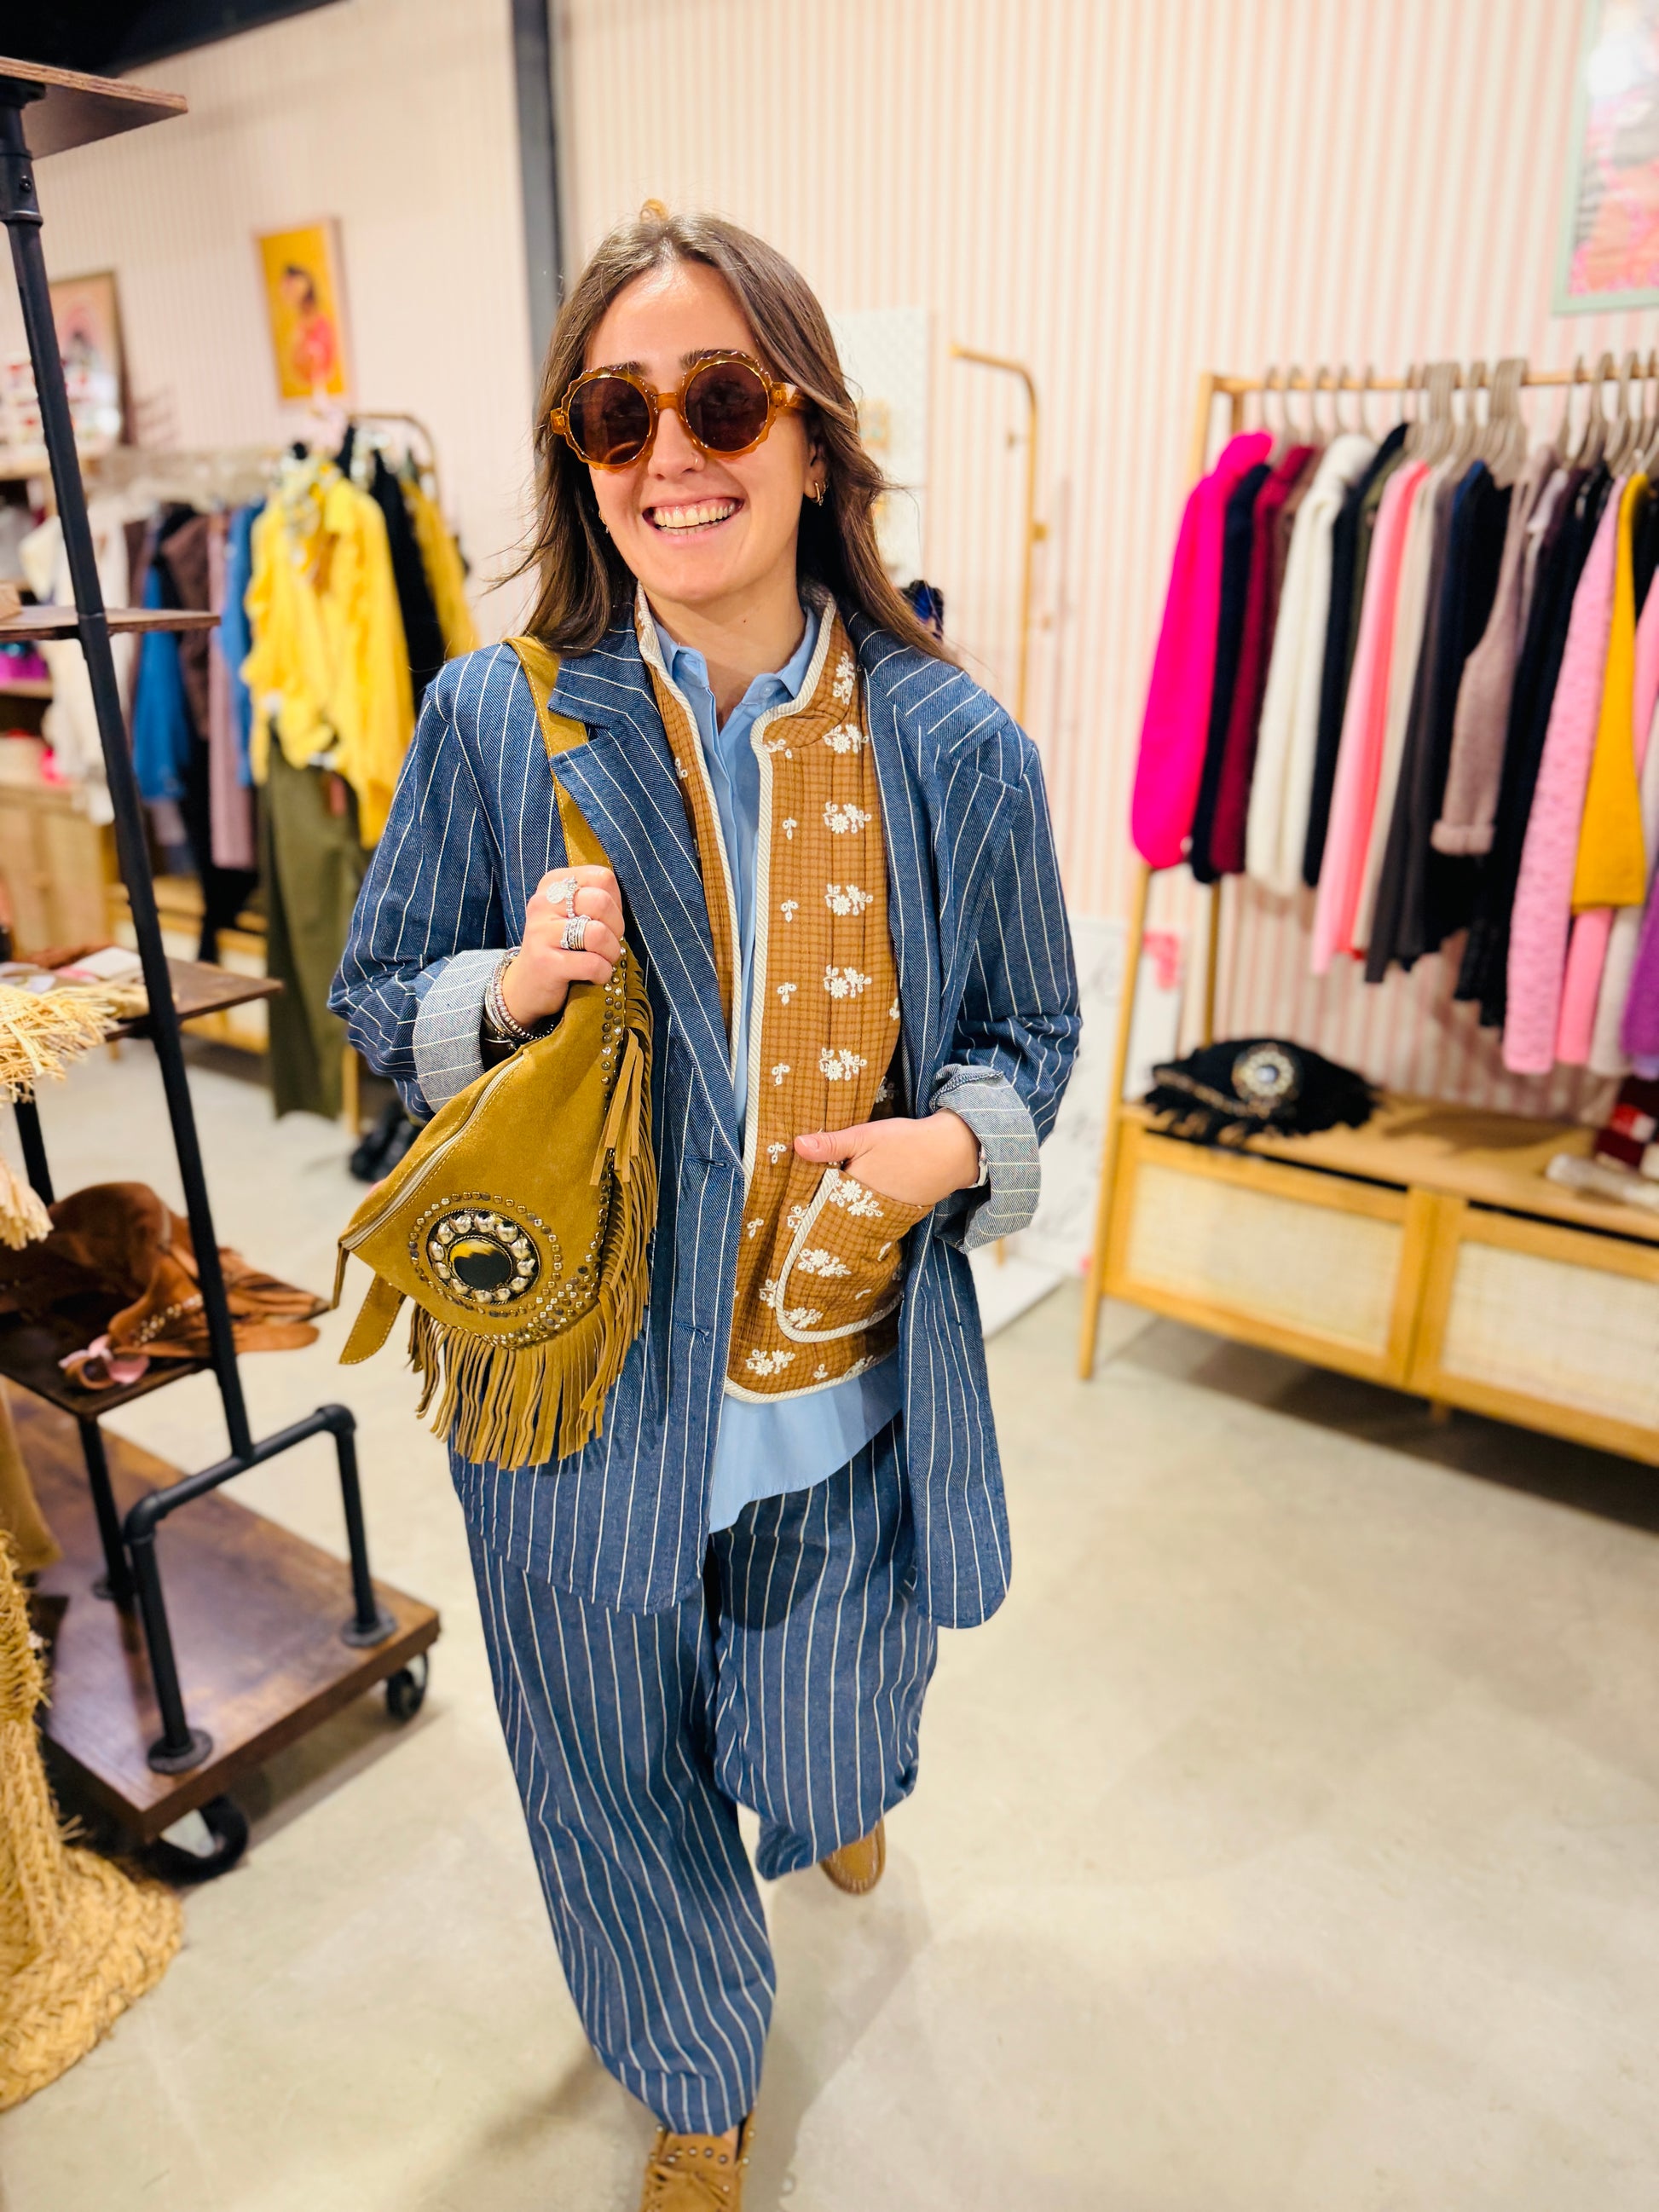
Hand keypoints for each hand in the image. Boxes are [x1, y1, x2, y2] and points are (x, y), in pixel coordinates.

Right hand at [502, 865, 624, 1026]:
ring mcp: (540, 932)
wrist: (526, 984)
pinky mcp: (545, 962)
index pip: (602, 878)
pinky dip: (603, 973)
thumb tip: (623, 905)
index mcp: (553, 883)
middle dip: (616, 928)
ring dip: (611, 953)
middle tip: (608, 943)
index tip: (605, 920)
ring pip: (598, 933)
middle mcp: (542, 902)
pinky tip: (594, 976)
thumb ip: (596, 899)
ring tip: (603, 960)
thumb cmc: (561, 946)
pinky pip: (593, 964)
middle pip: (601, 902)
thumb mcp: (573, 914)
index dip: (615, 902)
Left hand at [793, 1110, 980, 1207]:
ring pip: (851, 1213)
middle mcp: (864, 1210)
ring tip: (822, 1199)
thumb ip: (831, 1143)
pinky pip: (869, 1215)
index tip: (791, 1187)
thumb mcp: (864, 1136)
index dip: (805, 1191)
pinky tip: (854, 1198)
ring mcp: (882, 1216)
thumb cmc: (906, 1142)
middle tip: (802, 1195)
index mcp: (852, 1190)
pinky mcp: (896, 1215)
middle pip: (834, 1208)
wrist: (952, 1152)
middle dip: (820, 1201)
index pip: (818, 1196)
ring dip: (840, 1206)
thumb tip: (796, 1145)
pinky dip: (860, 1208)